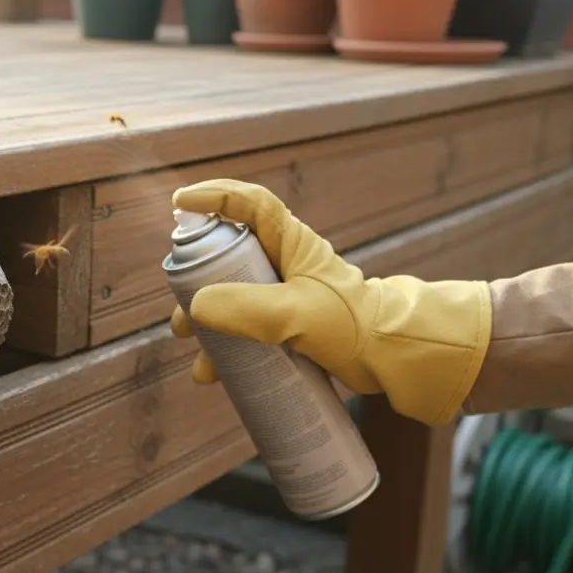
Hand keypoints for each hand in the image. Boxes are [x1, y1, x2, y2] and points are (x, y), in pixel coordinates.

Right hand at [167, 179, 490, 425]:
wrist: (393, 360)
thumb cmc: (353, 325)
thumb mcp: (295, 314)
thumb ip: (247, 309)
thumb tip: (197, 307)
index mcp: (291, 244)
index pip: (248, 205)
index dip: (212, 197)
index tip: (178, 202)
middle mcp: (286, 265)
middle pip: (228, 259)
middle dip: (196, 283)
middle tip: (180, 311)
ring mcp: (286, 297)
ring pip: (232, 299)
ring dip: (207, 323)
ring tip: (191, 348)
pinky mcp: (289, 328)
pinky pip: (246, 331)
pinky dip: (227, 350)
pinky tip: (213, 375)